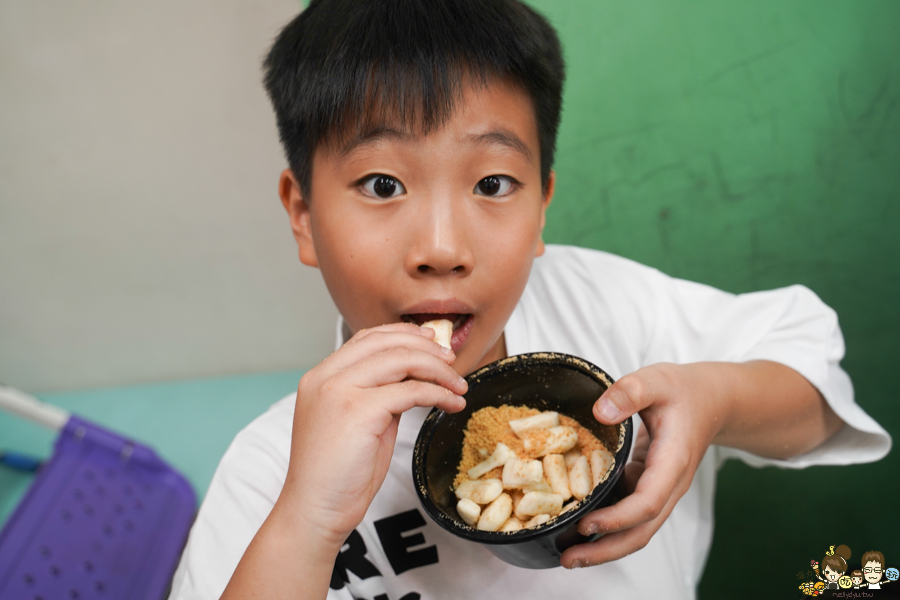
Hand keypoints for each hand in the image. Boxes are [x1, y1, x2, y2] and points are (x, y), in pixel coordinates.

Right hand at [281, 322, 466, 548]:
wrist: (315, 510)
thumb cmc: (337, 474)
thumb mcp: (356, 422)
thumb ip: (378, 395)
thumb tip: (413, 380)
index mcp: (320, 377)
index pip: (367, 338)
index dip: (403, 335)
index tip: (431, 342)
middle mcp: (325, 377)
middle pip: (385, 342)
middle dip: (426, 348)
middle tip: (452, 361)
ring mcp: (338, 391)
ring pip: (400, 360)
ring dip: (438, 370)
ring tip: (458, 385)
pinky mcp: (357, 411)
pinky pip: (410, 391)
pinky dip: (437, 394)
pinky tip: (451, 403)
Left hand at [560, 363, 722, 568]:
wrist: (713, 400)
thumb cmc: (685, 390)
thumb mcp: (657, 379)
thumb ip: (630, 392)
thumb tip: (600, 412)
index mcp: (672, 461)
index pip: (648, 502)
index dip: (617, 518)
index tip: (587, 524)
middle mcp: (668, 484)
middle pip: (642, 530)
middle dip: (606, 550)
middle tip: (569, 559)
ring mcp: (660, 488)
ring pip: (636, 528)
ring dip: (605, 545)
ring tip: (569, 555)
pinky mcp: (649, 485)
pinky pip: (629, 513)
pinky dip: (607, 525)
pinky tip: (580, 526)